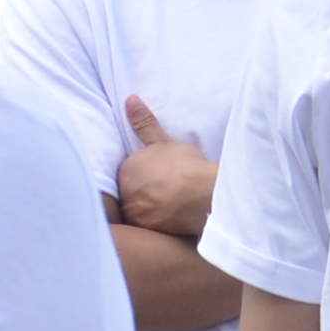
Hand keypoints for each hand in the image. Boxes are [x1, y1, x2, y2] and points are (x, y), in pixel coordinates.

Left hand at [116, 98, 218, 242]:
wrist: (205, 194)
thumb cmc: (187, 166)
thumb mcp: (164, 141)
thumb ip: (144, 123)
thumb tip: (130, 99)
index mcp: (127, 169)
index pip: (129, 175)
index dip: (146, 177)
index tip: (162, 178)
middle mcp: (125, 192)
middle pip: (130, 194)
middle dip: (143, 194)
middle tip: (166, 193)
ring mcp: (134, 213)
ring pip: (136, 212)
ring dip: (147, 211)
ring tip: (169, 207)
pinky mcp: (145, 231)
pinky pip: (145, 230)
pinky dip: (155, 226)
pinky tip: (169, 222)